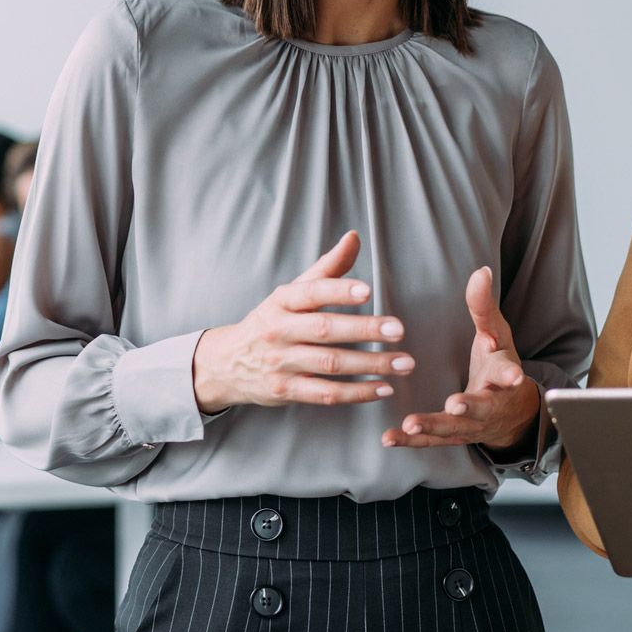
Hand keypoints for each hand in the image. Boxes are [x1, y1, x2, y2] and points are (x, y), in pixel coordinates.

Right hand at [190, 231, 414, 412]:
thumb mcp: (291, 292)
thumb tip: (354, 237)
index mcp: (282, 301)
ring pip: (330, 364)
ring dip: (370, 364)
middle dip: (364, 329)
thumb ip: (327, 268)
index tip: (368, 290)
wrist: (227, 362)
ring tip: (403, 363)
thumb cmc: (272, 321)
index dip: (339, 290)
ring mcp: (281, 363)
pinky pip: (325, 394)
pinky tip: (383, 388)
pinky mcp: (286, 391)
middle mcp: (279, 331)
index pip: (311, 292)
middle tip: (399, 329)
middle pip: (325, 329)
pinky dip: (356, 393)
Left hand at [381, 266, 539, 453]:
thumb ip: (484, 307)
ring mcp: (472, 425)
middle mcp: (491, 404)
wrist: (511, 414)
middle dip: (470, 407)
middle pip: (483, 407)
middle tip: (455, 405)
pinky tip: (389, 437)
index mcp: (503, 376)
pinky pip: (431, 441)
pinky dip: (410, 441)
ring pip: (454, 430)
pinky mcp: (453, 437)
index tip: (514, 376)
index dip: (510, 374)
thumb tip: (481, 271)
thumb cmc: (499, 365)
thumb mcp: (497, 334)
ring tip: (411, 424)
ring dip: (433, 427)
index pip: (509, 373)